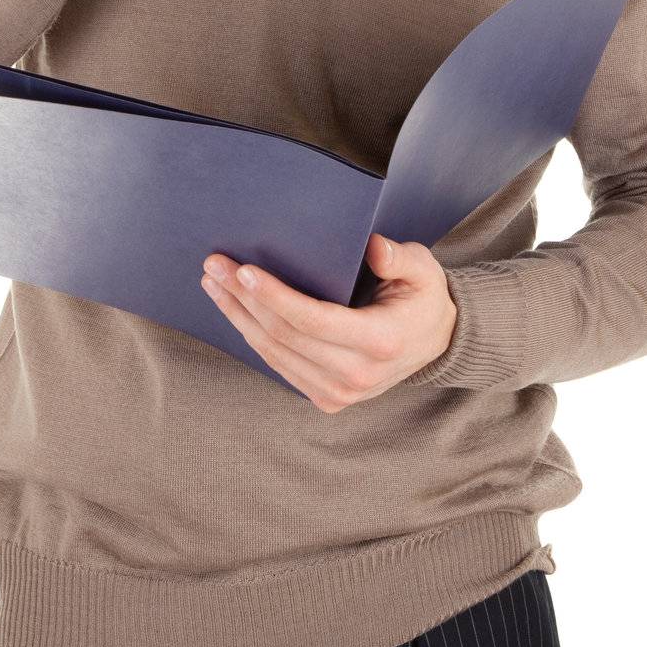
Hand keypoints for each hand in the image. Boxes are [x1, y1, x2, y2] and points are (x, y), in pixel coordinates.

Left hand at [200, 233, 457, 410]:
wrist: (434, 342)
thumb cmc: (421, 297)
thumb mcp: (423, 269)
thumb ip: (399, 258)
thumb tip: (373, 247)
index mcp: (380, 341)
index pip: (314, 320)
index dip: (274, 296)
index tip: (243, 271)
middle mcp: (357, 375)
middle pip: (284, 335)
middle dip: (243, 298)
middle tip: (214, 265)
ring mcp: (339, 393)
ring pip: (273, 353)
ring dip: (238, 316)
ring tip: (212, 283)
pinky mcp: (326, 398)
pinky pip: (278, 365)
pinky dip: (251, 336)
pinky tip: (234, 309)